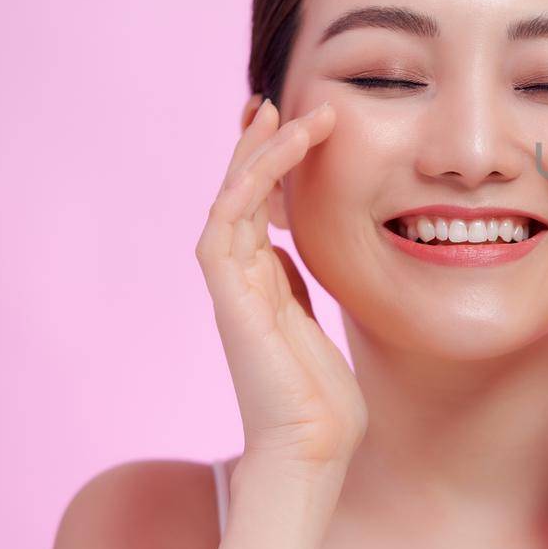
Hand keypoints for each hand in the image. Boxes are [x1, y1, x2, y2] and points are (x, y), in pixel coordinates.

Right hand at [195, 96, 366, 469]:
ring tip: (285, 113)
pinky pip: (227, 227)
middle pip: (236, 194)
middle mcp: (239, 279)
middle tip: (274, 101)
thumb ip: (294, 285)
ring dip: (257, 154)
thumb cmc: (321, 398)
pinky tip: (272, 154)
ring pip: (231, 200)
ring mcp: (231, 288)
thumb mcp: (314, 322)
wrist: (312, 447)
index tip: (290, 125)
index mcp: (260, 282)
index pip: (256, 208)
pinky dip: (245, 186)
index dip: (267, 165)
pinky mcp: (231, 299)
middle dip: (253, 146)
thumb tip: (286, 248)